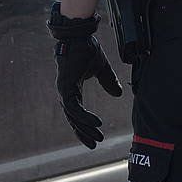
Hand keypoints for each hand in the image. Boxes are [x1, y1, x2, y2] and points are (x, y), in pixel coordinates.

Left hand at [53, 34, 122, 148]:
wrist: (80, 37)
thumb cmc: (87, 50)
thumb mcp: (101, 69)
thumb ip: (108, 81)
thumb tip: (117, 94)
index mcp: (73, 89)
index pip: (76, 113)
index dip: (85, 126)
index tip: (94, 137)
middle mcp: (66, 92)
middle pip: (73, 119)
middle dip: (84, 133)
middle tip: (94, 144)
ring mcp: (64, 91)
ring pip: (73, 116)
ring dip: (85, 127)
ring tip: (97, 136)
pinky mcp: (65, 88)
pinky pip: (73, 108)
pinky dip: (84, 117)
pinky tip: (95, 123)